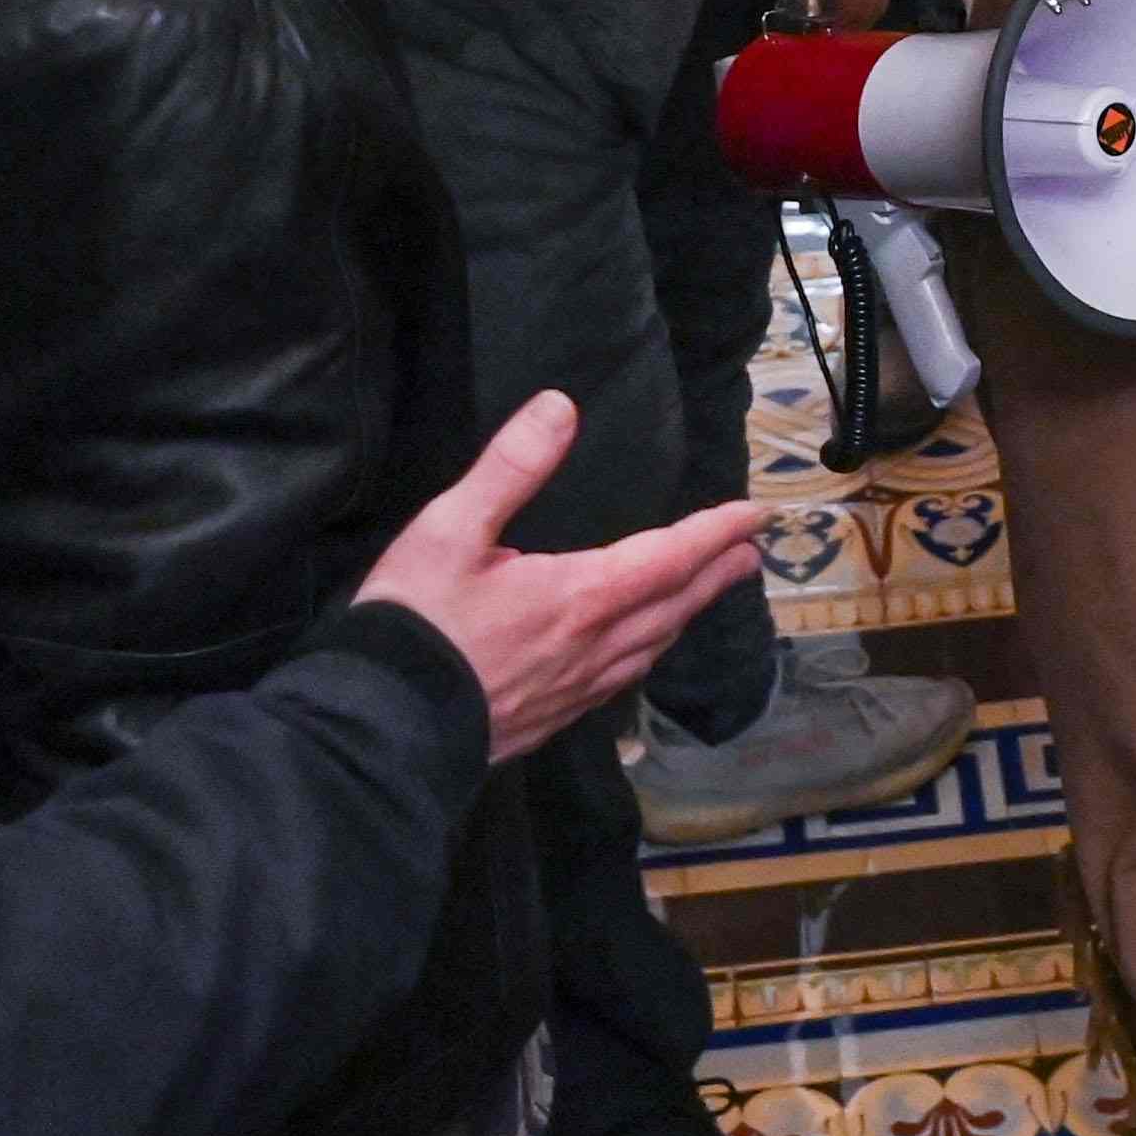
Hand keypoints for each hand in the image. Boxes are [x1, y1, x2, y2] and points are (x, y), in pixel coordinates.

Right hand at [350, 393, 774, 760]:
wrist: (381, 727)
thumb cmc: (414, 624)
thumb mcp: (450, 530)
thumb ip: (510, 468)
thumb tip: (560, 408)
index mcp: (579, 596)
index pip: (668, 556)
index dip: (714, 533)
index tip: (754, 516)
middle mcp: (592, 647)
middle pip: (673, 606)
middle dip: (714, 575)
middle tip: (749, 555)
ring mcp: (574, 691)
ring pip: (650, 649)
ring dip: (684, 616)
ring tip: (702, 596)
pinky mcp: (549, 720)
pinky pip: (619, 682)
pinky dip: (644, 655)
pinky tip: (634, 655)